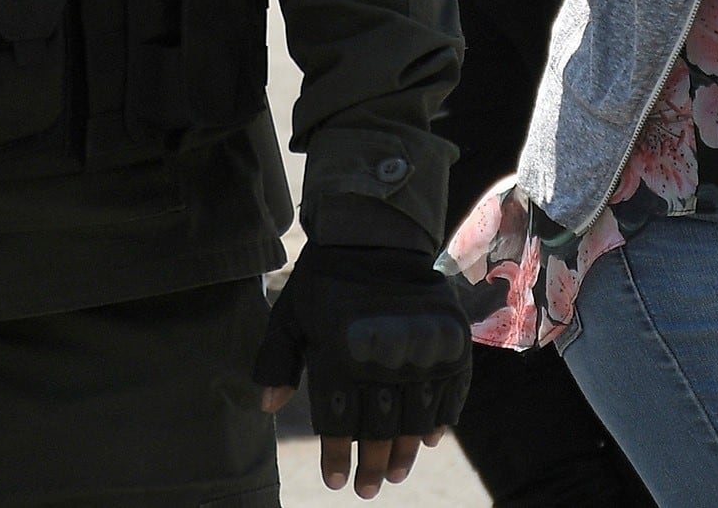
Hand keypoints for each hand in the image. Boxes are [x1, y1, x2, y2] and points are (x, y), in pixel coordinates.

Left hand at [252, 245, 469, 497]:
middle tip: (368, 488)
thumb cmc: (326, 279)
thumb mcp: (290, 314)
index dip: (337, 457)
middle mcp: (381, 360)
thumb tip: (266, 407)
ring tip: (395, 472)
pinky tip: (430, 436)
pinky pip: (450, 391)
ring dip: (405, 451)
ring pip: (415, 418)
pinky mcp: (450, 341)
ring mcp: (420, 351)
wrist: (377, 235)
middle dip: (371, 465)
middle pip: (379, 429)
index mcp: (339, 357)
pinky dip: (442, 417)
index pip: (339, 423)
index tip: (336, 481)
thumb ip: (276, 360)